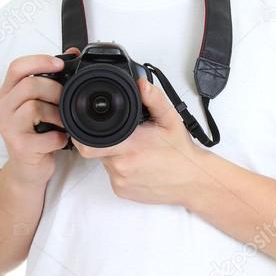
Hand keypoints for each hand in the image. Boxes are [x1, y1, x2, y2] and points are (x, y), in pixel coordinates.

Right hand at [0, 48, 80, 185]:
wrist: (28, 168)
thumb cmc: (37, 133)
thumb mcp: (40, 103)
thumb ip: (52, 80)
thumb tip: (74, 52)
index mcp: (8, 93)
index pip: (16, 67)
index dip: (39, 61)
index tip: (60, 64)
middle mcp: (4, 108)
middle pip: (29, 85)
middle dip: (55, 90)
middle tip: (65, 100)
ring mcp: (8, 128)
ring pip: (35, 107)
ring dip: (57, 114)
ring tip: (63, 122)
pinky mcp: (19, 147)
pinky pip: (44, 137)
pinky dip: (59, 137)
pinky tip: (60, 140)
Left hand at [73, 75, 205, 206]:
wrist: (193, 181)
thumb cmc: (181, 152)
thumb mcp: (170, 119)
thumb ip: (153, 99)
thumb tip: (140, 84)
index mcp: (129, 146)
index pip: (88, 144)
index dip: (81, 134)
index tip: (84, 126)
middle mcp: (120, 167)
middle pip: (97, 149)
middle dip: (106, 140)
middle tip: (127, 137)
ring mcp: (120, 182)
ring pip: (105, 162)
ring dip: (114, 154)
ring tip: (136, 150)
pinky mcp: (122, 192)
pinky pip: (113, 176)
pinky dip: (120, 168)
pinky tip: (137, 163)